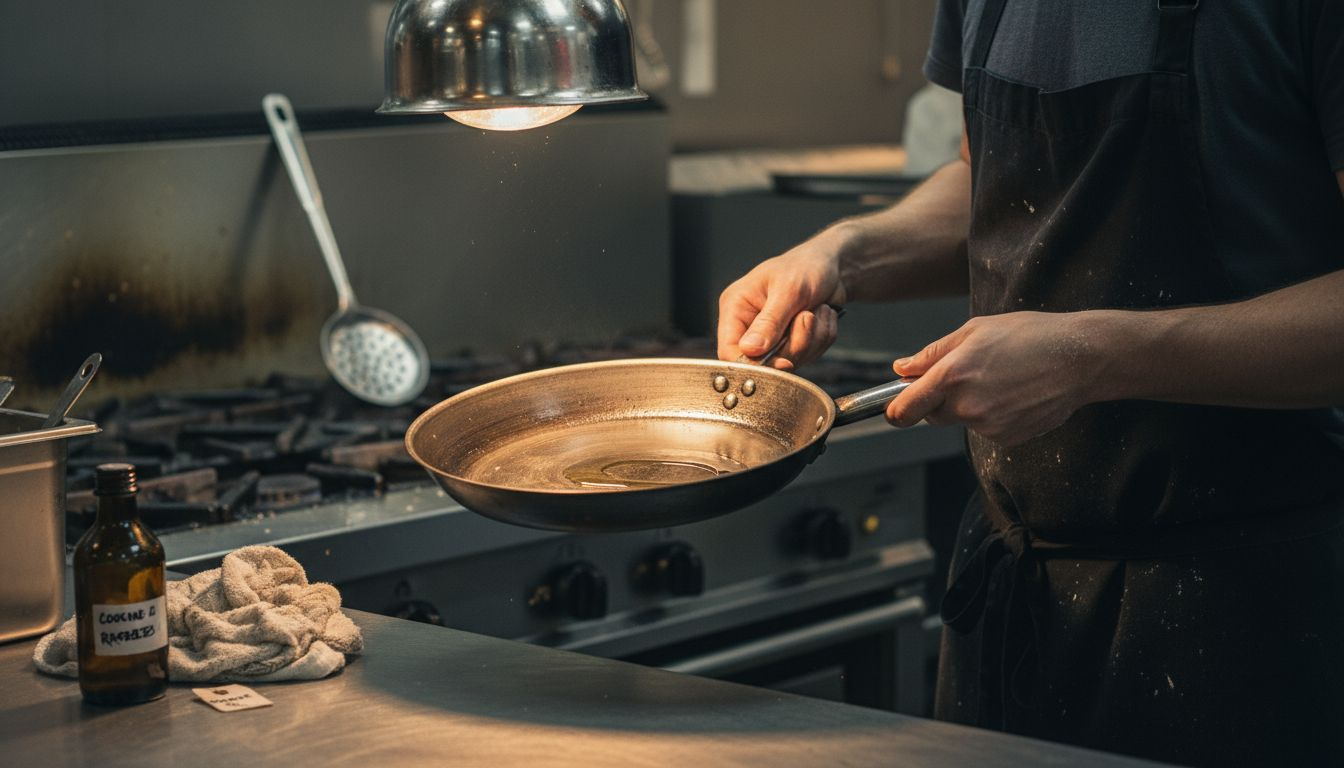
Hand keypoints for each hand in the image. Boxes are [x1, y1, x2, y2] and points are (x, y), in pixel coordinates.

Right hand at [717, 230, 848, 369]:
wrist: (832, 266)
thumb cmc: (805, 267)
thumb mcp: (788, 290)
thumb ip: (769, 322)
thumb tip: (749, 350)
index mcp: (736, 308)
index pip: (729, 351)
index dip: (753, 364)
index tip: (783, 361)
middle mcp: (749, 326)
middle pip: (764, 362)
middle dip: (795, 344)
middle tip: (808, 316)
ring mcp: (772, 337)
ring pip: (790, 360)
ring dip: (813, 338)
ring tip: (817, 310)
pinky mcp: (792, 343)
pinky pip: (809, 356)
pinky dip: (822, 337)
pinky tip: (822, 315)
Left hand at [887, 312, 1100, 445]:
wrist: (1080, 358)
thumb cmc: (1030, 336)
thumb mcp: (974, 331)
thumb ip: (932, 354)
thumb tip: (901, 369)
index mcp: (953, 375)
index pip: (905, 409)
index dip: (894, 410)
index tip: (893, 408)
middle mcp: (967, 406)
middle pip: (931, 416)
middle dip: (937, 401)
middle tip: (965, 375)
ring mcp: (988, 426)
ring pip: (961, 420)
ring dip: (969, 406)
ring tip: (1000, 378)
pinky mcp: (1007, 437)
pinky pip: (985, 429)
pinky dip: (993, 415)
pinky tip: (1014, 393)